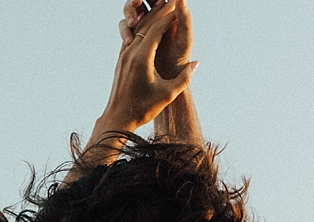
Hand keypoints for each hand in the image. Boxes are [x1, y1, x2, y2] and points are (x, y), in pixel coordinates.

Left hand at [98, 0, 197, 132]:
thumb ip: (184, 78)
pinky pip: (132, 37)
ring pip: (138, 29)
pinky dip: (142, 29)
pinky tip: (149, 26)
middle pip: (147, 24)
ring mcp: (124, 55)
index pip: (157, 29)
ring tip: (163, 8)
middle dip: (161, 11)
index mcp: (141, 58)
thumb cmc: (143, 108)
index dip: (169, 16)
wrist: (117, 118)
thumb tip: (196, 62)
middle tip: (174, 0)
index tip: (180, 6)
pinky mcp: (121, 60)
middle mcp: (130, 52)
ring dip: (151, 17)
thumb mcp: (167, 95)